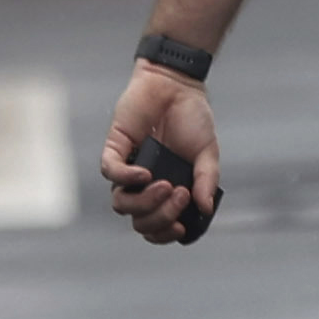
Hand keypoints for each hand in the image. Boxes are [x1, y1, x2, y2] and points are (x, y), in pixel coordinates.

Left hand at [102, 63, 218, 244]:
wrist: (178, 85)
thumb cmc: (193, 119)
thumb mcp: (207, 154)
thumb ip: (207, 181)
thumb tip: (205, 209)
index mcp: (167, 191)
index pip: (158, 226)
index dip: (165, 233)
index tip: (180, 227)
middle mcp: (144, 186)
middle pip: (140, 220)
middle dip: (160, 216)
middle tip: (180, 195)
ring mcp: (128, 168)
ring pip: (122, 204)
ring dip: (144, 202)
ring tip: (166, 185)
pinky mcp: (115, 149)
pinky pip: (111, 173)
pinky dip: (126, 178)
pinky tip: (146, 174)